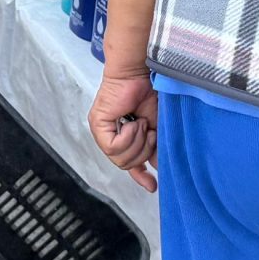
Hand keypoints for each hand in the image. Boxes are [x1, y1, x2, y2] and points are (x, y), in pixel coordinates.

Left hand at [89, 71, 158, 191]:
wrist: (140, 73)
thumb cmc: (149, 93)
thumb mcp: (158, 127)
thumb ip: (156, 147)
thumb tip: (161, 166)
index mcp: (126, 137)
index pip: (129, 165)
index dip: (140, 177)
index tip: (152, 186)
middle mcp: (111, 136)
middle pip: (127, 165)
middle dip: (144, 150)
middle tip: (149, 131)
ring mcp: (102, 131)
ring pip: (121, 158)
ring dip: (138, 141)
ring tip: (141, 123)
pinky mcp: (97, 124)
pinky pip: (114, 147)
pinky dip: (128, 136)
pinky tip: (132, 122)